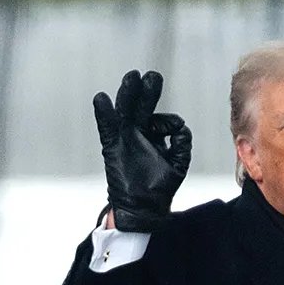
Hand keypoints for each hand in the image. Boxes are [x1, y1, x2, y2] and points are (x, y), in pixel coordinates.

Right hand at [93, 70, 192, 231]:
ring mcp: (123, 139)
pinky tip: (101, 99)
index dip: (167, 123)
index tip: (170, 130)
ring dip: (127, 94)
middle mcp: (137, 134)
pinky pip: (106, 128)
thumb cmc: (159, 189)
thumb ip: (182, 144)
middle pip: (140, 106)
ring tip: (131, 78)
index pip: (161, 120)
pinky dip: (103, 114)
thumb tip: (180, 126)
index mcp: (154, 136)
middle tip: (150, 76)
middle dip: (145, 91)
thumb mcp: (178, 164)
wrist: (142, 208)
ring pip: (124, 111)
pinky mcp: (111, 147)